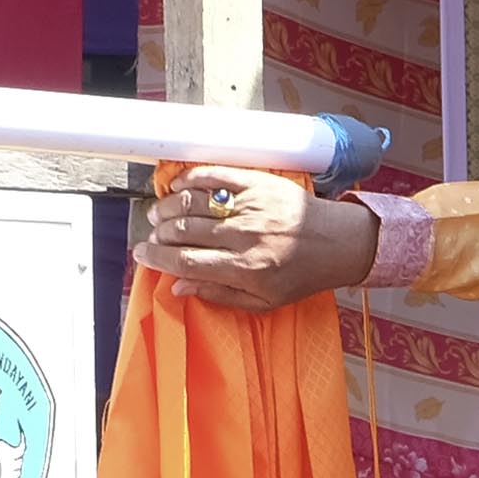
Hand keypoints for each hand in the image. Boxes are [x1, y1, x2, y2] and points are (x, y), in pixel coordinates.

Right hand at [141, 166, 385, 311]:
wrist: (337, 243)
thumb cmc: (300, 276)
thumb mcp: (264, 301)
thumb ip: (220, 295)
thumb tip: (179, 285)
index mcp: (245, 268)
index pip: (187, 262)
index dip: (158, 259)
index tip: (142, 256)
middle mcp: (244, 236)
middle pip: (184, 231)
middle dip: (160, 235)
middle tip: (153, 237)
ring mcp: (249, 206)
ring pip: (193, 202)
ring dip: (168, 208)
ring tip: (159, 215)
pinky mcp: (256, 182)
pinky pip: (213, 176)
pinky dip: (189, 180)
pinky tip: (178, 187)